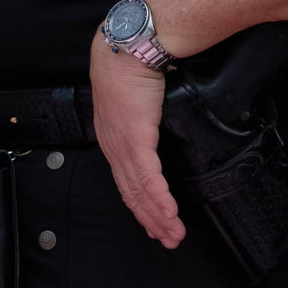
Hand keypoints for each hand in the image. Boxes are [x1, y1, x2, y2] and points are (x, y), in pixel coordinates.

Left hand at [90, 26, 180, 247]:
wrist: (129, 48)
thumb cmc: (135, 66)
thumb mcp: (140, 99)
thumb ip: (149, 116)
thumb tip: (164, 122)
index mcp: (113, 138)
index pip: (126, 180)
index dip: (140, 204)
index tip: (154, 221)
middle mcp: (113, 146)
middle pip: (131, 193)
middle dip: (151, 219)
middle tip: (168, 239)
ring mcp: (122, 145)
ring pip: (140, 191)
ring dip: (159, 216)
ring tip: (174, 234)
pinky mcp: (135, 139)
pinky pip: (148, 177)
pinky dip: (159, 199)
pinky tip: (170, 214)